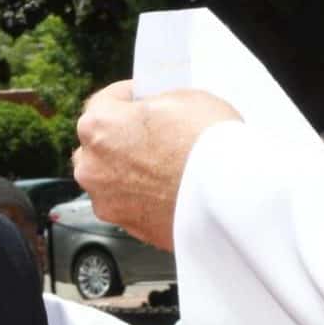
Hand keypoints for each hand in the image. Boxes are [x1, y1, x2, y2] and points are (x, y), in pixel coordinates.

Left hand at [72, 81, 241, 249]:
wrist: (230, 195)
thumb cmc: (208, 143)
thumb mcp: (185, 97)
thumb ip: (158, 102)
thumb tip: (158, 109)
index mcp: (98, 126)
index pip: (104, 102)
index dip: (129, 97)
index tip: (142, 99)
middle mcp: (92, 165)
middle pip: (102, 144)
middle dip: (126, 137)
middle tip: (158, 133)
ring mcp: (107, 200)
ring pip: (112, 179)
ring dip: (132, 171)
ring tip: (167, 166)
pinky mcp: (128, 227)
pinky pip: (131, 205)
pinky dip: (145, 198)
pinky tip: (171, 189)